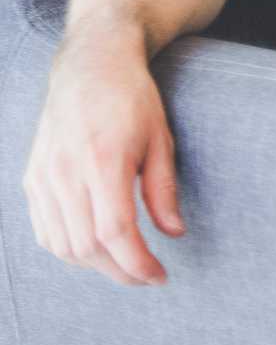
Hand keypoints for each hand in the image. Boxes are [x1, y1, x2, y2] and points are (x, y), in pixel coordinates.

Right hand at [21, 27, 183, 285]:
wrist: (89, 67)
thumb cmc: (132, 100)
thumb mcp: (161, 139)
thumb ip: (163, 189)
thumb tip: (174, 233)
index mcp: (103, 161)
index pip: (115, 231)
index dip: (138, 262)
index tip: (160, 276)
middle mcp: (66, 172)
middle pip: (87, 245)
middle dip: (120, 271)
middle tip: (147, 277)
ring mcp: (43, 177)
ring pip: (62, 245)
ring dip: (94, 265)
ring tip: (125, 265)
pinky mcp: (32, 178)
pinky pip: (44, 230)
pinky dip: (68, 250)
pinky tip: (93, 251)